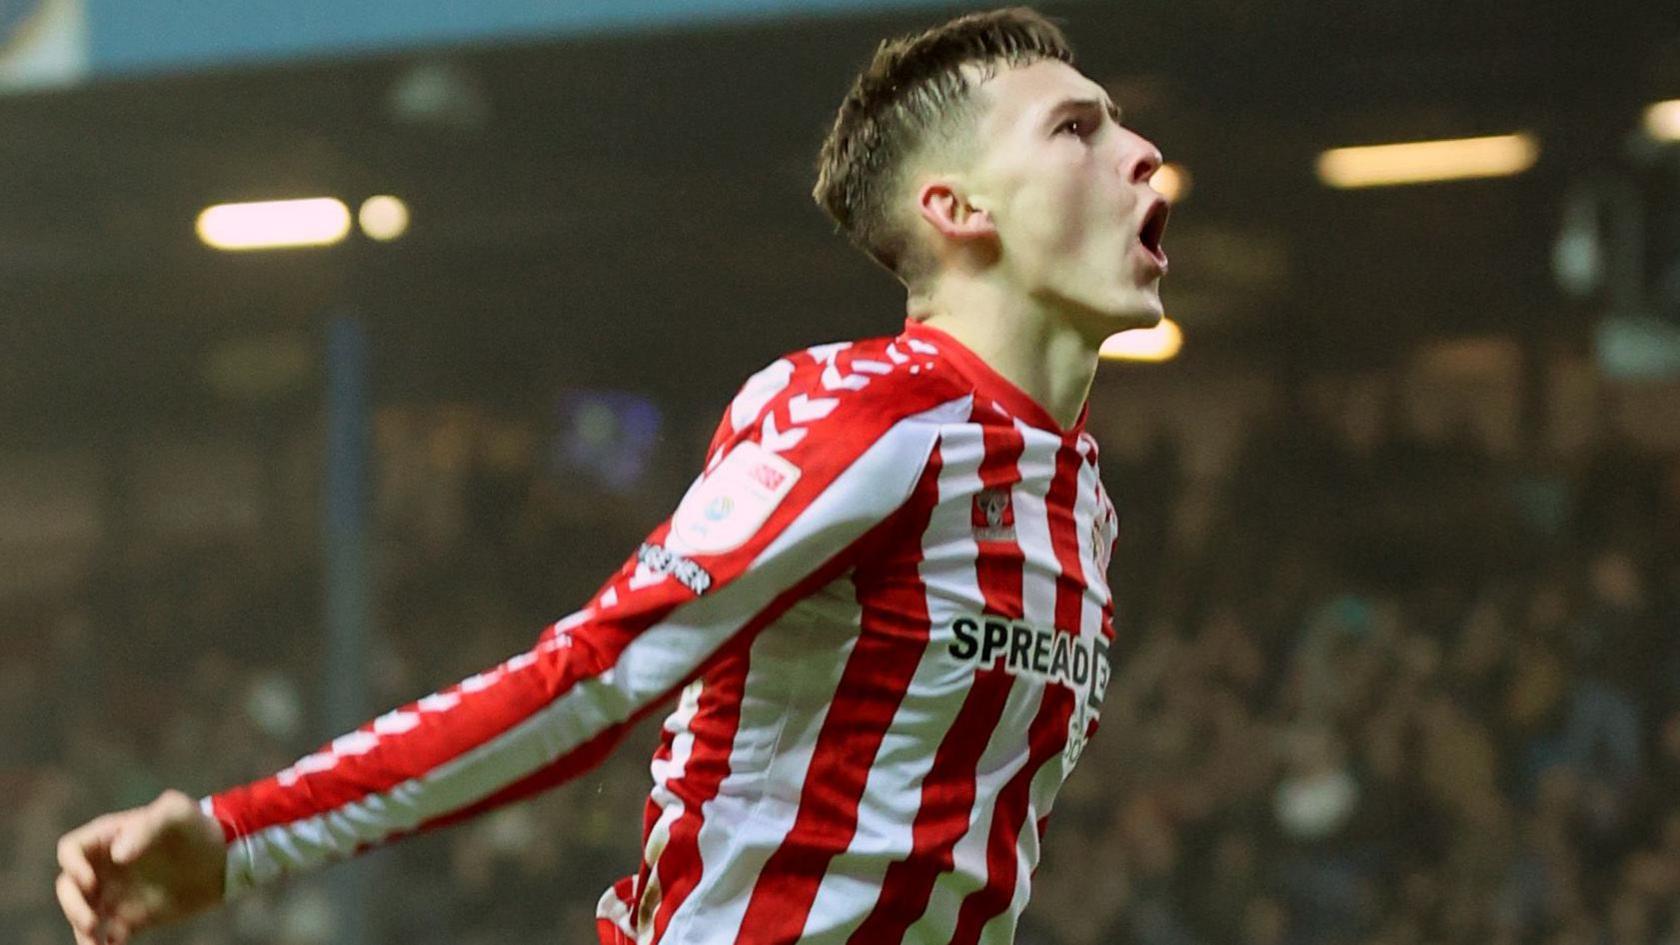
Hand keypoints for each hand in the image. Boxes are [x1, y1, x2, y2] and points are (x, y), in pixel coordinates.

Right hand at [55, 789, 227, 944]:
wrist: (225, 859)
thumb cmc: (198, 827)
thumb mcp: (177, 813)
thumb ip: (148, 825)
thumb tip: (117, 855)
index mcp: (110, 837)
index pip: (72, 849)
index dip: (73, 866)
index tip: (90, 882)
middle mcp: (106, 867)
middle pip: (69, 886)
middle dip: (72, 905)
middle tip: (91, 922)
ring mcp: (117, 893)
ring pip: (83, 914)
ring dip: (82, 931)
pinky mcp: (131, 917)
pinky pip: (107, 935)